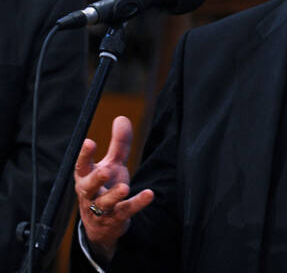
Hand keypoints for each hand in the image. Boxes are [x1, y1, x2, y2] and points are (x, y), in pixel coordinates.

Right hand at [74, 116, 153, 261]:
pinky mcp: (115, 218)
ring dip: (113, 195)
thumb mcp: (112, 164)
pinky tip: (149, 194)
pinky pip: (126, 210)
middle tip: (105, 171)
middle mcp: (90, 194)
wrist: (102, 224)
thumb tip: (121, 117)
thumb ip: (118, 144)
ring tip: (124, 187)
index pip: (81, 165)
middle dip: (95, 179)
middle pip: (88, 187)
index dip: (84, 154)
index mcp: (85, 177)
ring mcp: (101, 208)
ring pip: (105, 202)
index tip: (88, 142)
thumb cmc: (105, 187)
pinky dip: (137, 203)